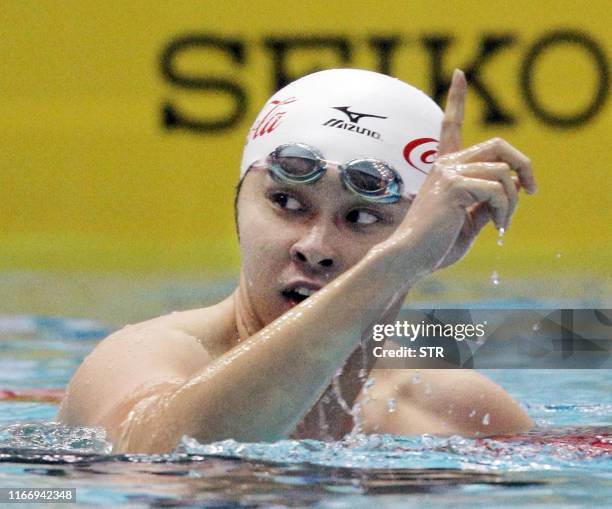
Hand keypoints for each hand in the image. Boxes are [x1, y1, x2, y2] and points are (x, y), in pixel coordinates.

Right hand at [397, 69, 536, 272]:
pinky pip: (498, 190)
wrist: (410, 257)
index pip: (450, 126)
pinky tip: (497, 227)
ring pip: (503, 173)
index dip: (456, 98)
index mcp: (444, 169)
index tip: (459, 74)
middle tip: (532, 189)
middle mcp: (445, 165)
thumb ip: (487, 202)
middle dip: (523, 165)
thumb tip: (515, 186)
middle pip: (498, 145)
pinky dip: (505, 211)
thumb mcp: (468, 220)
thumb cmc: (435, 245)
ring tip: (503, 224)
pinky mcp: (453, 186)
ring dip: (513, 202)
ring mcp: (448, 173)